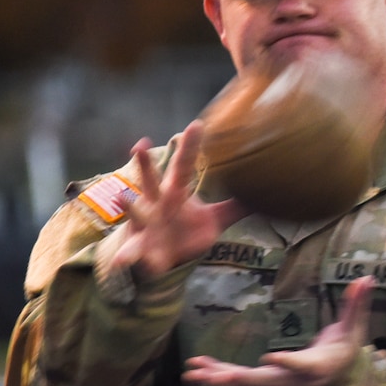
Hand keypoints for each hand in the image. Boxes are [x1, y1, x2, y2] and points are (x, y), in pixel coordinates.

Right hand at [110, 119, 246, 279]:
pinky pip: (131, 252)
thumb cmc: (184, 232)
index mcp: (175, 192)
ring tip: (123, 196)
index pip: (184, 166)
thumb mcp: (213, 220)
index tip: (196, 125)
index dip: (190, 147)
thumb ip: (235, 208)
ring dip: (130, 204)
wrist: (158, 259)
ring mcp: (144, 225)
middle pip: (151, 180)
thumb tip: (265, 195)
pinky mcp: (138, 248)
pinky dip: (126, 256)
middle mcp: (156, 203)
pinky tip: (120, 260)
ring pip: (135, 211)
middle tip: (140, 145)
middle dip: (146, 164)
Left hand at [182, 277, 374, 385]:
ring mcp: (274, 384)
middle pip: (263, 381)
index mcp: (314, 367)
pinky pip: (236, 379)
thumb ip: (356, 305)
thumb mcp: (353, 330)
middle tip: (219, 377)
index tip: (271, 358)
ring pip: (244, 383)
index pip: (300, 366)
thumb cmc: (343, 351)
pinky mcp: (261, 381)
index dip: (287, 363)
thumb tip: (367, 277)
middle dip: (240, 379)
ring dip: (218, 377)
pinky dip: (215, 373)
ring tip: (193, 371)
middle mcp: (290, 381)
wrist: (333, 382)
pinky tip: (194, 367)